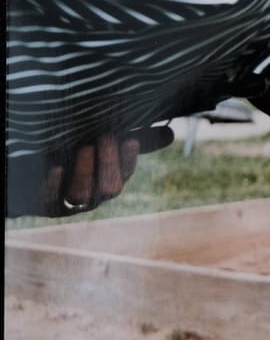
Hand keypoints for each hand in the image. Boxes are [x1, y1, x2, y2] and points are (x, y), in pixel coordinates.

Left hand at [5, 126, 173, 217]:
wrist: (27, 168)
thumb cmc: (70, 149)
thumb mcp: (102, 141)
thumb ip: (134, 139)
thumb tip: (172, 134)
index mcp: (110, 179)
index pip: (126, 172)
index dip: (129, 158)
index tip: (130, 138)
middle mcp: (93, 195)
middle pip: (110, 188)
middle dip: (109, 163)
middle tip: (105, 136)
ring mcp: (67, 202)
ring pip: (83, 196)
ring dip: (85, 173)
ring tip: (83, 148)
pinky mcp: (42, 205)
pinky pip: (50, 199)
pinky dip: (53, 184)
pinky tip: (56, 167)